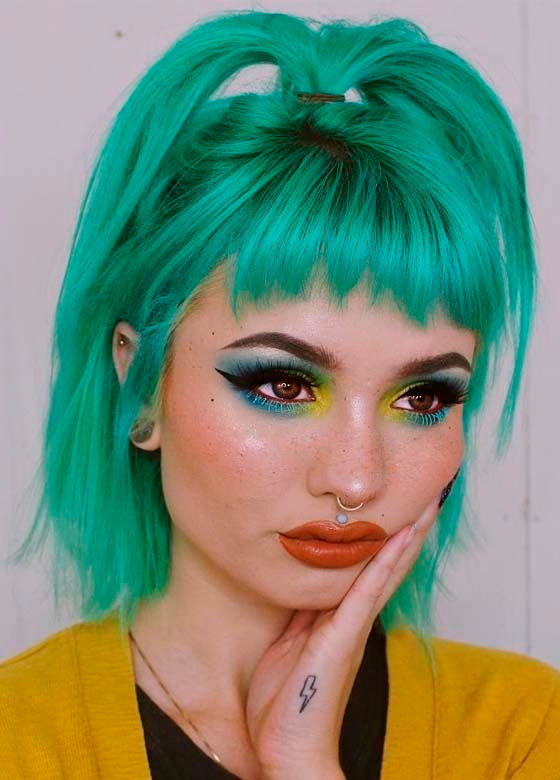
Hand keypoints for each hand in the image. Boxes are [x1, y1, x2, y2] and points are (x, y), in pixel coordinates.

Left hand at [246, 495, 440, 779]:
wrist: (288, 750)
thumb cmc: (284, 703)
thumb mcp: (287, 646)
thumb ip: (299, 616)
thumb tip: (300, 585)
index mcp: (337, 619)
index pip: (366, 572)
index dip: (383, 542)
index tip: (395, 510)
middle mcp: (352, 619)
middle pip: (385, 568)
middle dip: (404, 533)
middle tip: (425, 499)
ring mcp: (352, 626)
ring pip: (384, 572)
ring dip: (405, 538)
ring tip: (425, 506)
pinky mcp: (345, 635)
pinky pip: (368, 590)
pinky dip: (386, 561)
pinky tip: (401, 537)